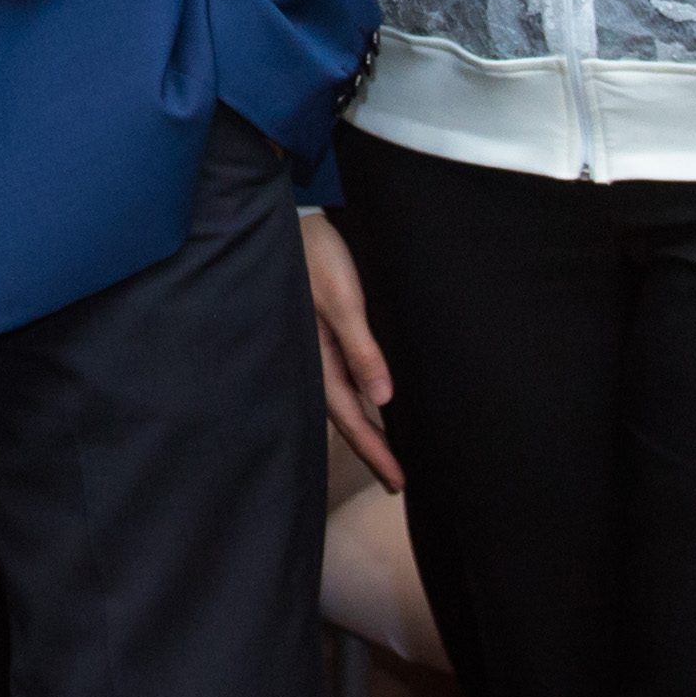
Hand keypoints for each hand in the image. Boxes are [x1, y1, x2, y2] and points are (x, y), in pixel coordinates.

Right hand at [302, 210, 402, 491]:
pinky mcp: (327, 328)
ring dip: (369, 424)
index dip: (375, 450)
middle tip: (397, 481)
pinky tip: (375, 401)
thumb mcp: (342, 300)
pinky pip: (346, 374)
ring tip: (390, 451)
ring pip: (348, 397)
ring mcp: (321, 345)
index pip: (351, 418)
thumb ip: (361, 348)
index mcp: (319, 357)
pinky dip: (363, 395)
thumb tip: (383, 400)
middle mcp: (319, 357)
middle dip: (373, 447)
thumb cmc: (318, 254)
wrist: (297, 215)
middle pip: (349, 415)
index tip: (398, 481)